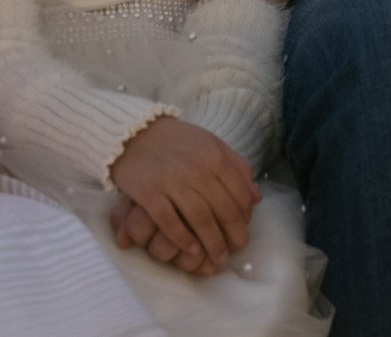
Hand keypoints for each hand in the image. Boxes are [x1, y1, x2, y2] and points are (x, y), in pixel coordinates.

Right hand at [108, 116, 257, 274]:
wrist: (134, 132)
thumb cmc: (178, 142)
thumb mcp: (212, 145)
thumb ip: (237, 167)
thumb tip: (256, 198)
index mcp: (216, 156)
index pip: (239, 195)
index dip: (244, 219)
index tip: (242, 233)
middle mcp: (197, 168)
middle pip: (223, 211)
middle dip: (232, 236)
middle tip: (233, 253)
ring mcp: (172, 180)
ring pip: (200, 220)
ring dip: (212, 243)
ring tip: (216, 258)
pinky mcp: (149, 192)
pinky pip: (169, 221)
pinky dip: (183, 238)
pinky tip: (191, 249)